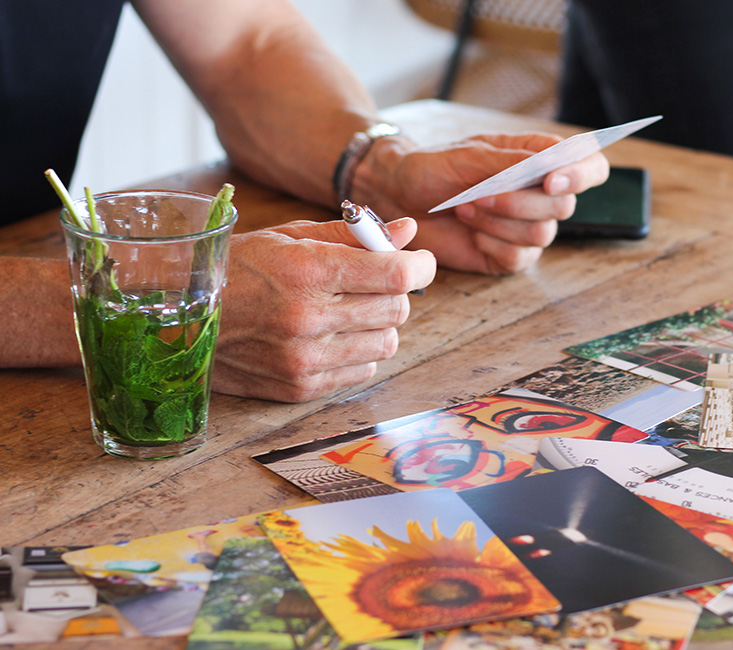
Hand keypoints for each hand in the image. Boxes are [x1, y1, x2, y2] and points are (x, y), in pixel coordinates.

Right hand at [212, 217, 434, 401]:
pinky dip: (358, 353)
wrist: (178, 319)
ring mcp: (303, 359)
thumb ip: (353, 235)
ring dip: (378, 325)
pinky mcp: (300, 388)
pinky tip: (331, 337)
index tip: (421, 261)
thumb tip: (408, 231)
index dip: (420, 265)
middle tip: (373, 283)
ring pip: (386, 344)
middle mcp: (308, 319)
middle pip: (397, 309)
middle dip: (395, 292)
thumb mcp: (289, 237)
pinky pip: (362, 372)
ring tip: (347, 311)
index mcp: (306, 271)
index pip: (395, 274)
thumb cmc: (237, 269)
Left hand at [354, 133, 609, 274]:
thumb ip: (510, 162)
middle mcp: (541, 194)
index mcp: (539, 159)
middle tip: (478, 194)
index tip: (550, 180)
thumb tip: (551, 164)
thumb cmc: (432, 167)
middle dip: (520, 203)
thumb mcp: (468, 156)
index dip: (581, 175)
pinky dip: (493, 245)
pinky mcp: (509, 255)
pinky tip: (472, 234)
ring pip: (541, 235)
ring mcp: (526, 227)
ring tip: (466, 209)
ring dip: (499, 223)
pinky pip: (519, 259)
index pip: (590, 165)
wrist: (397, 197)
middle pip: (564, 206)